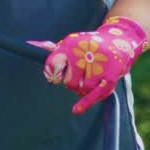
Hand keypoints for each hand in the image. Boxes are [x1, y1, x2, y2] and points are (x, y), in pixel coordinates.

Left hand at [31, 16, 147, 114]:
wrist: (119, 39)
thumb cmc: (89, 45)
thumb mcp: (70, 43)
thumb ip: (51, 49)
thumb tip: (30, 44)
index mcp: (71, 45)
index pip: (53, 64)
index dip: (53, 72)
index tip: (56, 74)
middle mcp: (84, 55)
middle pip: (67, 81)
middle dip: (70, 81)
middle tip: (78, 74)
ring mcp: (98, 66)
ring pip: (80, 89)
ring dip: (82, 88)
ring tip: (89, 77)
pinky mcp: (110, 76)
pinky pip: (95, 94)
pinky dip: (85, 103)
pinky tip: (76, 110)